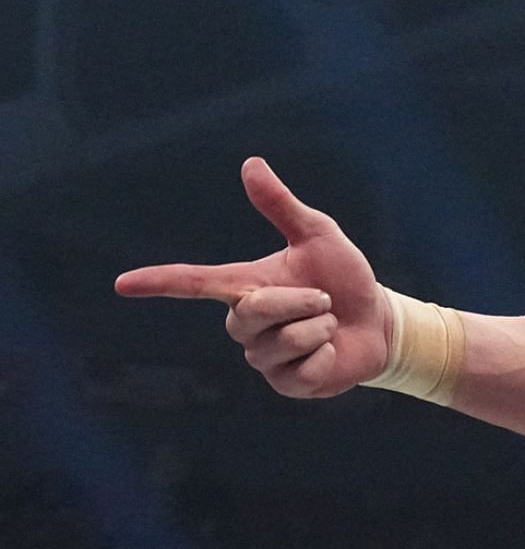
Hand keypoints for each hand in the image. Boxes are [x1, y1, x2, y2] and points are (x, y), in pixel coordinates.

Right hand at [115, 157, 387, 397]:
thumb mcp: (319, 236)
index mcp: (244, 286)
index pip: (193, 282)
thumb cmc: (343, 278)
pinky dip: (327, 357)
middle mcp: (245, 323)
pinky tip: (331, 352)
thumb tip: (251, 163)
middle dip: (299, 300)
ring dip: (318, 327)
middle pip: (253, 311)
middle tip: (324, 299)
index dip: (159, 281)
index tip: (123, 284)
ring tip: (328, 324)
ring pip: (282, 342)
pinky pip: (304, 370)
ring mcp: (263, 358)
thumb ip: (282, 205)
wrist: (376, 323)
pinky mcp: (286, 384)